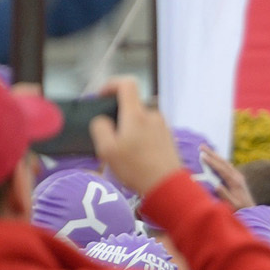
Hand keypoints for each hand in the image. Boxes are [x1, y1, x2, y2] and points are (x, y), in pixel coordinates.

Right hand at [90, 78, 183, 197]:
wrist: (167, 186)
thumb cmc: (136, 168)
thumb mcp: (107, 149)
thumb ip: (100, 128)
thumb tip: (103, 120)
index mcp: (137, 114)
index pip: (126, 84)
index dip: (111, 85)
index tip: (101, 97)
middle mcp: (153, 115)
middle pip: (132, 105)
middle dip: (118, 117)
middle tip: (109, 136)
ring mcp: (163, 126)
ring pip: (140, 120)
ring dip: (129, 129)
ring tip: (123, 151)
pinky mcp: (169, 137)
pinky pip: (150, 130)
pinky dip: (140, 137)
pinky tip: (137, 156)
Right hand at [199, 146, 254, 209]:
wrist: (251, 209)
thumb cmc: (240, 209)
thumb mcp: (232, 205)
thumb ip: (225, 196)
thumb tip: (217, 186)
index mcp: (235, 182)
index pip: (221, 169)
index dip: (211, 162)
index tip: (202, 155)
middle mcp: (237, 176)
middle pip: (223, 162)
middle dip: (212, 153)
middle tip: (201, 146)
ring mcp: (238, 176)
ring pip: (225, 162)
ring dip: (215, 155)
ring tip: (206, 148)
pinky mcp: (237, 177)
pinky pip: (227, 166)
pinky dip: (220, 160)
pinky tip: (215, 157)